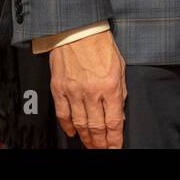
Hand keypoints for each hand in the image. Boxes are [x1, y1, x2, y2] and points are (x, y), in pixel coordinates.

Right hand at [48, 30, 126, 148]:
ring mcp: (73, 91)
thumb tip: (119, 111)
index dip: (115, 138)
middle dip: (101, 142)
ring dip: (86, 138)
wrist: (78, 30)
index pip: (113, 121)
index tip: (116, 147)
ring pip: (80, 123)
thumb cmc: (100, 44)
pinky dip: (67, 126)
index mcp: (110, 86)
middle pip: (96, 126)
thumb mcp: (120, 66)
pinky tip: (73, 132)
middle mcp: (92, 91)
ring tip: (90, 145)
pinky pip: (63, 114)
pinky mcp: (59, 89)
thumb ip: (120, 90)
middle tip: (103, 150)